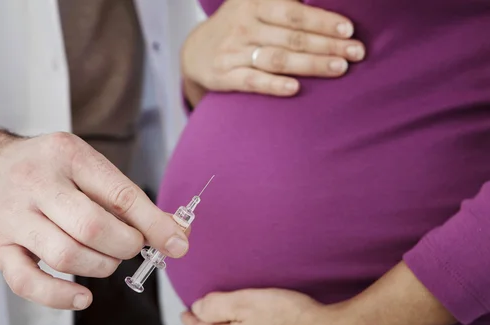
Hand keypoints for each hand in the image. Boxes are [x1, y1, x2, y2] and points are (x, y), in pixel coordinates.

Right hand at [0, 124, 188, 309]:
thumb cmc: (44, 169)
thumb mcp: (85, 166)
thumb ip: (128, 199)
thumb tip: (177, 233)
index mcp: (67, 155)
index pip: (119, 194)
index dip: (154, 224)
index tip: (176, 244)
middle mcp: (35, 182)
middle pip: (92, 227)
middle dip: (125, 246)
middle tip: (130, 247)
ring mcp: (12, 216)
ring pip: (66, 255)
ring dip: (101, 267)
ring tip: (107, 260)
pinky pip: (27, 282)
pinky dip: (60, 296)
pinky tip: (83, 297)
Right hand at [182, 0, 365, 105]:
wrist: (195, 51)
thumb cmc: (240, 25)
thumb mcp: (256, 2)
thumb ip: (284, 2)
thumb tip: (325, 1)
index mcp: (255, 3)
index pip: (294, 12)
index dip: (322, 20)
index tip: (349, 29)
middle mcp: (244, 25)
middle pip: (292, 36)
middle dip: (327, 44)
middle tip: (357, 52)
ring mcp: (234, 52)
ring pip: (277, 58)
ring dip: (310, 64)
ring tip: (339, 68)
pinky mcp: (225, 76)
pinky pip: (252, 81)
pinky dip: (273, 85)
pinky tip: (295, 88)